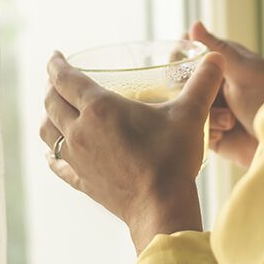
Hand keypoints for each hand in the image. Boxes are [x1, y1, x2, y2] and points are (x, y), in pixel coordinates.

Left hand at [40, 51, 224, 253]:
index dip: (56, 64)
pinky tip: (51, 154)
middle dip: (51, 86)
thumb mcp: (189, 114)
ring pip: (47, 131)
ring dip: (47, 116)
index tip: (55, 55)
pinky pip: (57, 165)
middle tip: (58, 78)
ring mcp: (77, 158)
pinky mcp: (82, 181)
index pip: (65, 79)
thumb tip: (216, 58)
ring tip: (54, 109)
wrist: (161, 207)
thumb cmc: (172, 159)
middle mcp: (79, 131)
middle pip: (51, 102)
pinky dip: (51, 155)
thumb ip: (202, 83)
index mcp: (99, 108)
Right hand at [188, 21, 263, 169]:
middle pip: (179, 80)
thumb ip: (218, 49)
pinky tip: (227, 133)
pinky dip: (209, 131)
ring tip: (230, 120)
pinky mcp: (208, 132)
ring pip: (185, 105)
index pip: (189, 52)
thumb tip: (194, 24)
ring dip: (207, 114)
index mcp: (222, 63)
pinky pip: (193, 129)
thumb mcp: (245, 71)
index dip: (180, 57)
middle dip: (194, 90)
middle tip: (215, 97)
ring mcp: (210, 107)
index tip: (182, 65)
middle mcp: (213, 84)